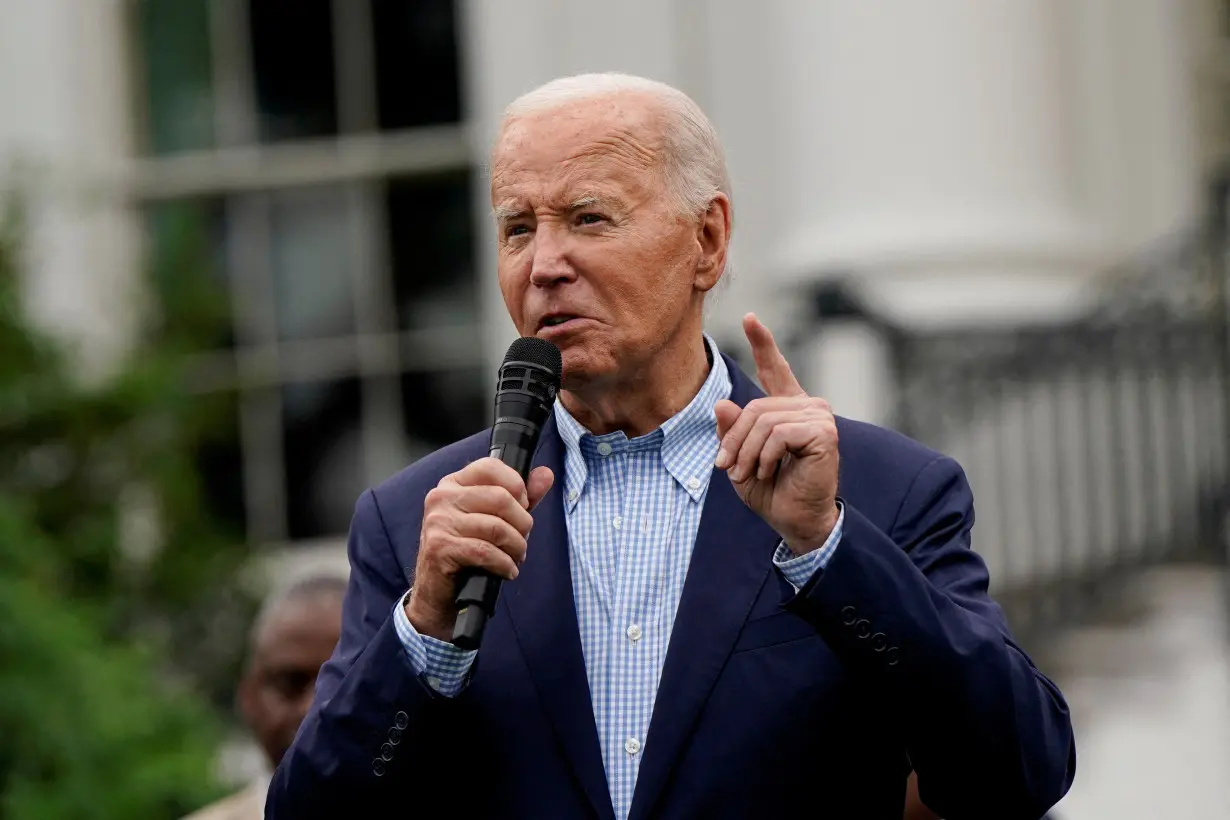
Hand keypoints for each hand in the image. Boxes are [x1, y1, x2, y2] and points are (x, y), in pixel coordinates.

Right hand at [406, 458, 553, 639]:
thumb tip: (546, 474)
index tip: (522, 507)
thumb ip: (521, 496)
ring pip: (497, 527)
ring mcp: (438, 522)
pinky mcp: (440, 547)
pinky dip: (504, 564)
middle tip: (522, 540)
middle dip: (522, 523)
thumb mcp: (495, 518)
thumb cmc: (467, 551)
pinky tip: (507, 570)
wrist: (437, 591)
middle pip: (500, 498)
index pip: (491, 467)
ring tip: (516, 557)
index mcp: (453, 483)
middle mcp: (442, 497)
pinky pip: (486, 552)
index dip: (516, 486)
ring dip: (516, 547)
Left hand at [714, 313, 839, 554]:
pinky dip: (765, 456)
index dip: (763, 343)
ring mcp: (819, 417)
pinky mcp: (824, 432)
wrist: (796, 521)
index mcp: (788, 409)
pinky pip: (779, 433)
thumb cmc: (771, 492)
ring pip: (764, 420)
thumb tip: (722, 404)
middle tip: (727, 468)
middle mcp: (807, 407)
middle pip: (755, 408)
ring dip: (747, 452)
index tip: (750, 318)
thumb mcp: (740, 459)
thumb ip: (732, 431)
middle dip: (735, 440)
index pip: (775, 370)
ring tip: (747, 474)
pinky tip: (770, 471)